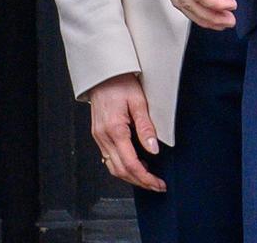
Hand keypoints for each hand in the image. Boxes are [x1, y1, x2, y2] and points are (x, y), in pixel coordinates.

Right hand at [89, 74, 165, 192]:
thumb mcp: (138, 101)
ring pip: (113, 167)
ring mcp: (98, 136)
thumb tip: (153, 150)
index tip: (158, 183)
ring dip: (130, 176)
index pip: (131, 164)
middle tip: (156, 185)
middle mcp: (103, 135)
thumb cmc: (119, 81)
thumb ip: (146, 127)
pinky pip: (108, 157)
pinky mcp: (98, 133)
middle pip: (121, 170)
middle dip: (140, 182)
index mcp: (114, 128)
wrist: (102, 72)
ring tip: (147, 176)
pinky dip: (121, 166)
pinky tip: (133, 163)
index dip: (146, 178)